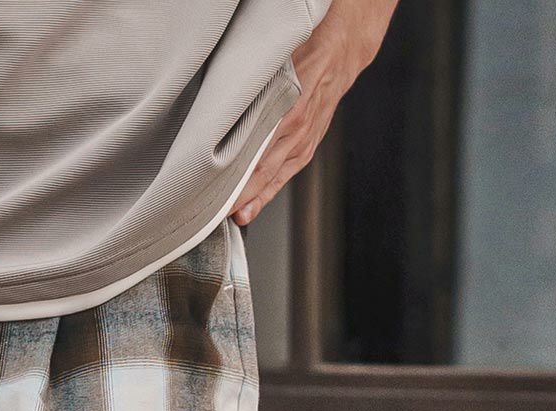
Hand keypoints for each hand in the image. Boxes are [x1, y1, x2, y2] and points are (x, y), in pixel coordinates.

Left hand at [232, 0, 397, 225]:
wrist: (343, 49)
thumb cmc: (308, 49)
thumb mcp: (277, 64)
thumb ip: (254, 88)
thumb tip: (224, 103)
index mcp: (289, 112)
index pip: (254, 156)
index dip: (233, 178)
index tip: (212, 192)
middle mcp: (297, 132)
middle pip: (261, 174)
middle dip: (238, 196)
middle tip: (215, 213)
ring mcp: (304, 142)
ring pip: (273, 178)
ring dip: (253, 200)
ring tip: (234, 217)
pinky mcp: (308, 146)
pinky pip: (285, 174)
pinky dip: (268, 191)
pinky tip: (254, 205)